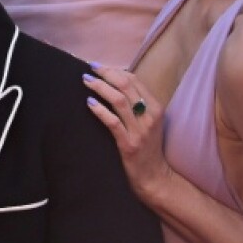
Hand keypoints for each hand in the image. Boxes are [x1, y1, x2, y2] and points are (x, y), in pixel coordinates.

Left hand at [84, 65, 173, 202]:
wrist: (155, 176)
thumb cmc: (148, 147)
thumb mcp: (148, 122)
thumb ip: (137, 104)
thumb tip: (115, 82)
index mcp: (156, 108)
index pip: (134, 81)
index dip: (115, 70)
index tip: (99, 67)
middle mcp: (149, 116)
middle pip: (126, 86)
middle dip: (106, 73)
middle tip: (90, 68)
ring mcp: (140, 130)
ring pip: (118, 101)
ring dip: (100, 87)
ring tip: (86, 81)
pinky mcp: (128, 144)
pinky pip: (112, 122)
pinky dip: (100, 110)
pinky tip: (89, 103)